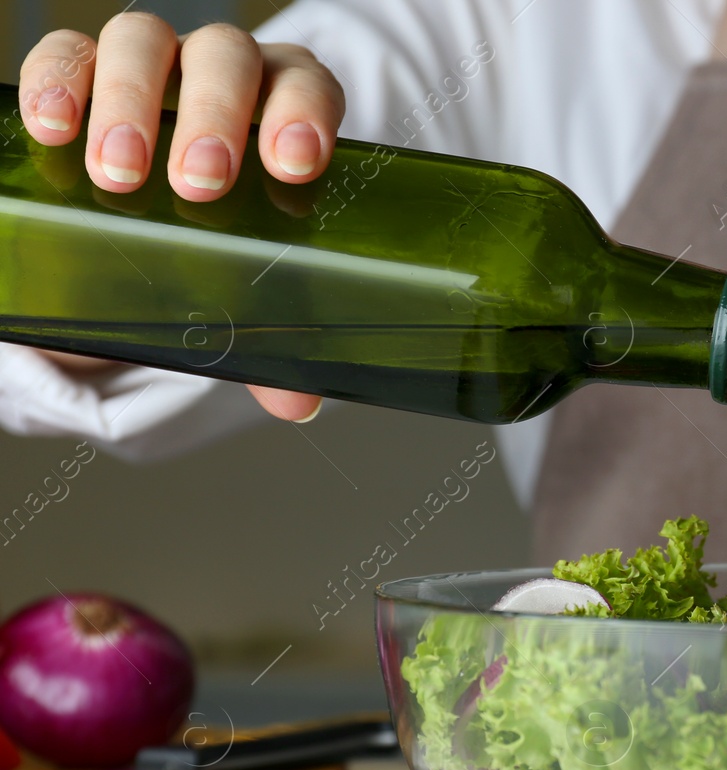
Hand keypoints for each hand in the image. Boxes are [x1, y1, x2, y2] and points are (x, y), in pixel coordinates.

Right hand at [20, 12, 335, 421]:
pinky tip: (52, 129)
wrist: (156, 206)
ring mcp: (153, 64)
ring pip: (143, 43)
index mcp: (286, 105)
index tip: (292, 166)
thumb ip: (276, 330)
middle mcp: (225, 73)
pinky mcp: (84, 69)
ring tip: (117, 173)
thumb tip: (296, 401)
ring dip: (132, 102)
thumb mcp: (251, 271)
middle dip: (214, 116)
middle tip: (198, 183)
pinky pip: (65, 52)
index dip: (304, 113)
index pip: (306, 84)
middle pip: (224, 59)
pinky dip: (56, 82)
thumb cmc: (223, 229)